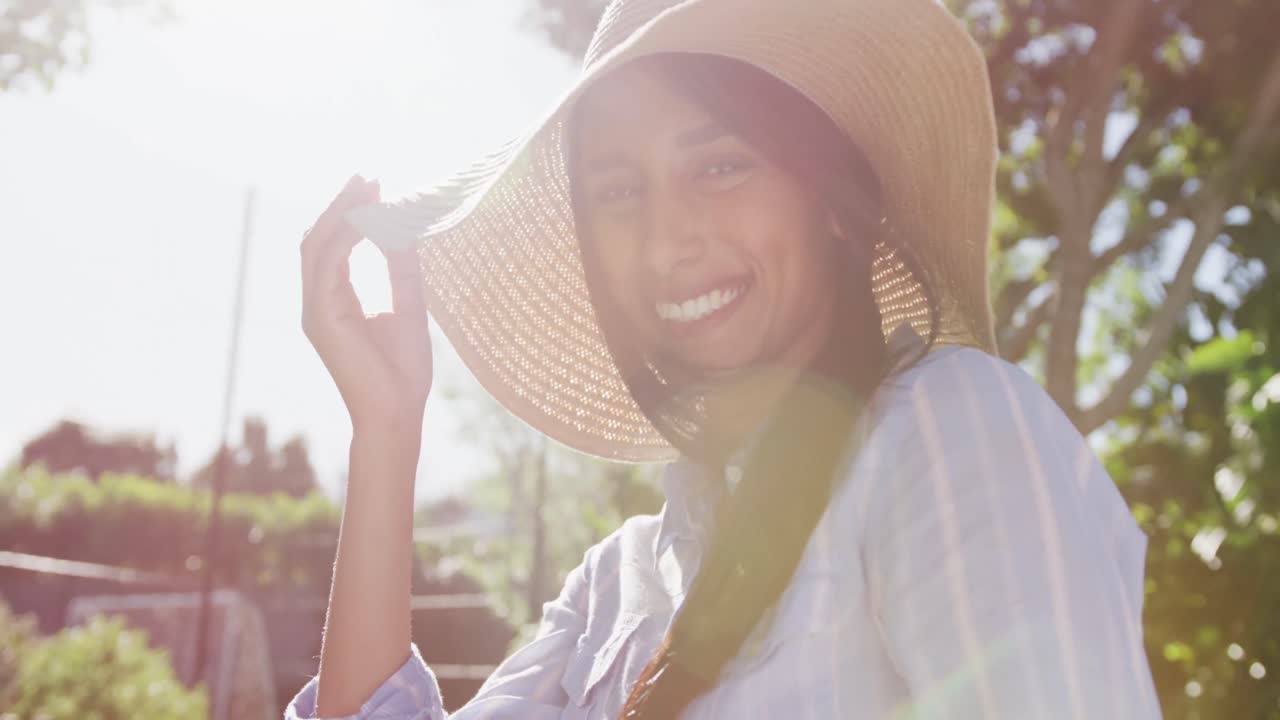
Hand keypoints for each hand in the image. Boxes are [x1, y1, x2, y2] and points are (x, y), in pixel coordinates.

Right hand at [300, 174, 432, 436]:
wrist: (397, 412)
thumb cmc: (403, 371)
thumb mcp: (408, 307)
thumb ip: (400, 268)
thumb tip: (402, 226)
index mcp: (334, 301)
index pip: (333, 245)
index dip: (350, 213)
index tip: (376, 186)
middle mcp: (317, 302)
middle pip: (318, 238)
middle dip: (340, 204)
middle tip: (367, 175)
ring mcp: (314, 311)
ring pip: (317, 246)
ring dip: (341, 212)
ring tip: (367, 186)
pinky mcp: (321, 319)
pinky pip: (328, 266)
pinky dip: (347, 238)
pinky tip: (369, 219)